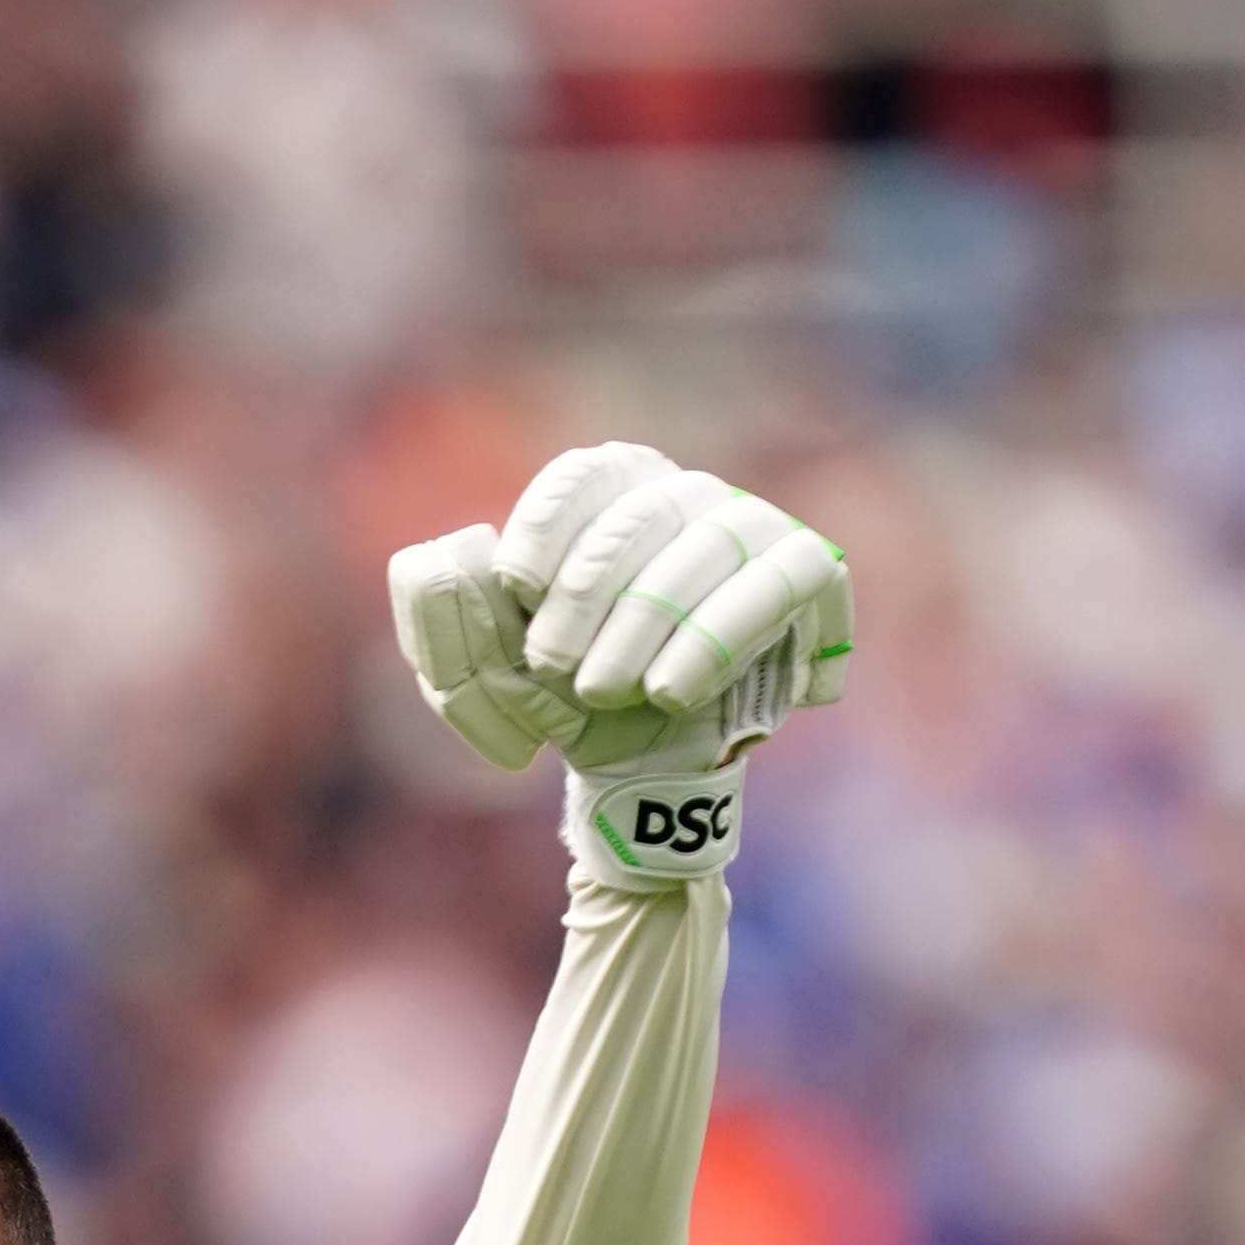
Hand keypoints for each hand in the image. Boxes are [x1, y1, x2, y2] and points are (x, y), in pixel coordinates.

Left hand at [387, 444, 848, 886]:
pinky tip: (670, 693)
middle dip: (588, 596)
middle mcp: (684, 495)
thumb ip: (439, 609)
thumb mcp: (477, 668)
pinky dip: (717, 639)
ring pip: (706, 547)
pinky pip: (778, 581)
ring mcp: (749, 528)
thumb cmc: (559, 700)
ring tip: (605, 692)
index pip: (586, 476)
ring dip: (645, 625)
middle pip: (640, 516)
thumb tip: (450, 547)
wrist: (636, 768)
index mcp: (608, 496)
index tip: (517, 585)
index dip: (549, 524)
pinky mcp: (805, 572)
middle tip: (554, 667)